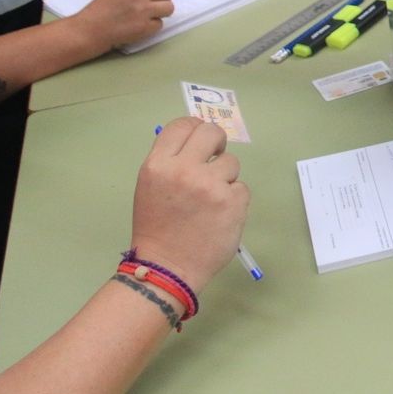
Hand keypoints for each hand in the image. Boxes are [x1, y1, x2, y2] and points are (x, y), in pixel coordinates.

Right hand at [68, 0, 173, 54]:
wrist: (91, 28)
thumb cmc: (103, 6)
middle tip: (152, 3)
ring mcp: (144, 10)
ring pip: (169, 7)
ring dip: (161, 12)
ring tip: (148, 14)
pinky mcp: (145, 27)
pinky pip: (160, 23)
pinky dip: (153, 25)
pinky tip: (140, 24)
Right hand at [130, 118, 249, 291]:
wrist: (166, 268)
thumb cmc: (157, 228)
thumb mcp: (151, 187)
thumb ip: (171, 162)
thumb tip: (197, 143)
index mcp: (158, 165)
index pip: (182, 125)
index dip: (194, 129)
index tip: (200, 141)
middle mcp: (184, 170)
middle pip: (211, 132)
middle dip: (216, 143)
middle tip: (214, 159)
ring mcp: (211, 185)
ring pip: (231, 162)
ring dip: (225, 177)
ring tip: (211, 200)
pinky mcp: (233, 201)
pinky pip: (241, 187)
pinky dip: (233, 200)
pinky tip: (219, 216)